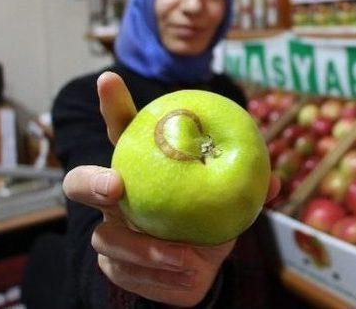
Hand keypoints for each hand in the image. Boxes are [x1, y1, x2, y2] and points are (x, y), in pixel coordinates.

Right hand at [63, 71, 279, 306]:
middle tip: (115, 187)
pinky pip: (127, 274)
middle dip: (90, 181)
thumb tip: (274, 183)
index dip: (112, 105)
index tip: (108, 78)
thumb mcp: (230, 203)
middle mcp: (118, 197)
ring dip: (146, 250)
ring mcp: (109, 232)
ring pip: (108, 239)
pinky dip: (160, 278)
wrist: (199, 271)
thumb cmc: (210, 222)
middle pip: (81, 182)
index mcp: (144, 167)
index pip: (124, 131)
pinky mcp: (113, 267)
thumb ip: (247, 188)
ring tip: (182, 257)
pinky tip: (184, 276)